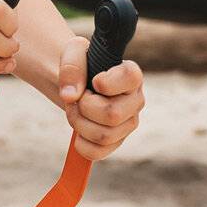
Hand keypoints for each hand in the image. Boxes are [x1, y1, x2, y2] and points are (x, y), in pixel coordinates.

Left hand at [58, 38, 144, 159]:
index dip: (108, 83)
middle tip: (76, 98)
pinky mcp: (116, 141)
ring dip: (79, 123)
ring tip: (74, 110)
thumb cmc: (79, 65)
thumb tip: (71, 96)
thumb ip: (72, 67)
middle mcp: (136, 100)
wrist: (75, 83)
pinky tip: (77, 131)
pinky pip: (98, 152)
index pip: (130, 79)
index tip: (95, 81)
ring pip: (104, 135)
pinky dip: (81, 144)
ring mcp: (128, 123)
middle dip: (84, 108)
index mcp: (131, 75)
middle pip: (112, 115)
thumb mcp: (72, 53)